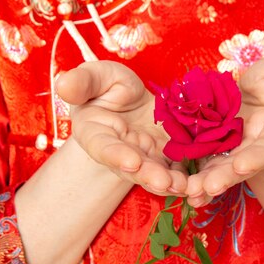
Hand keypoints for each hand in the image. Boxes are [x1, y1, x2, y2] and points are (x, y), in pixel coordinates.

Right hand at [56, 61, 186, 194]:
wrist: (131, 102)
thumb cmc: (107, 87)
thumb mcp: (95, 77)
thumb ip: (81, 82)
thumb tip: (63, 84)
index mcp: (96, 135)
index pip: (103, 148)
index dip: (116, 156)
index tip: (131, 162)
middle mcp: (121, 153)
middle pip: (134, 168)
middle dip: (149, 175)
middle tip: (165, 182)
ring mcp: (145, 159)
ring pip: (157, 173)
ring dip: (171, 182)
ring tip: (186, 187)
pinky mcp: (167, 159)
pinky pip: (178, 170)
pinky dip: (189, 177)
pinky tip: (201, 183)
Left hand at [185, 55, 263, 205]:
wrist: (256, 90)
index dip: (260, 156)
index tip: (244, 165)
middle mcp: (258, 146)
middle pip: (243, 164)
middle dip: (227, 176)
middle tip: (208, 187)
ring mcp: (235, 151)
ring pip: (221, 168)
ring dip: (207, 182)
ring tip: (191, 192)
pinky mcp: (215, 149)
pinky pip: (204, 164)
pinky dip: (195, 177)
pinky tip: (181, 190)